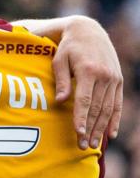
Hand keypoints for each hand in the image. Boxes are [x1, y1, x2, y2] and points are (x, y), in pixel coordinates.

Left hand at [52, 16, 123, 146]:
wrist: (88, 32)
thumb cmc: (68, 48)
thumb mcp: (59, 60)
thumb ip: (61, 81)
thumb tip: (60, 102)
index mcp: (88, 71)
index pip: (85, 99)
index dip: (81, 117)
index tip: (78, 132)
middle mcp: (105, 76)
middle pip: (97, 108)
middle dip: (90, 128)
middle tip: (82, 146)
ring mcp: (114, 79)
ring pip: (108, 109)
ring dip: (100, 128)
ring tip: (92, 144)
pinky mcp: (118, 81)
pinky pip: (117, 104)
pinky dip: (114, 120)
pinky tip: (110, 134)